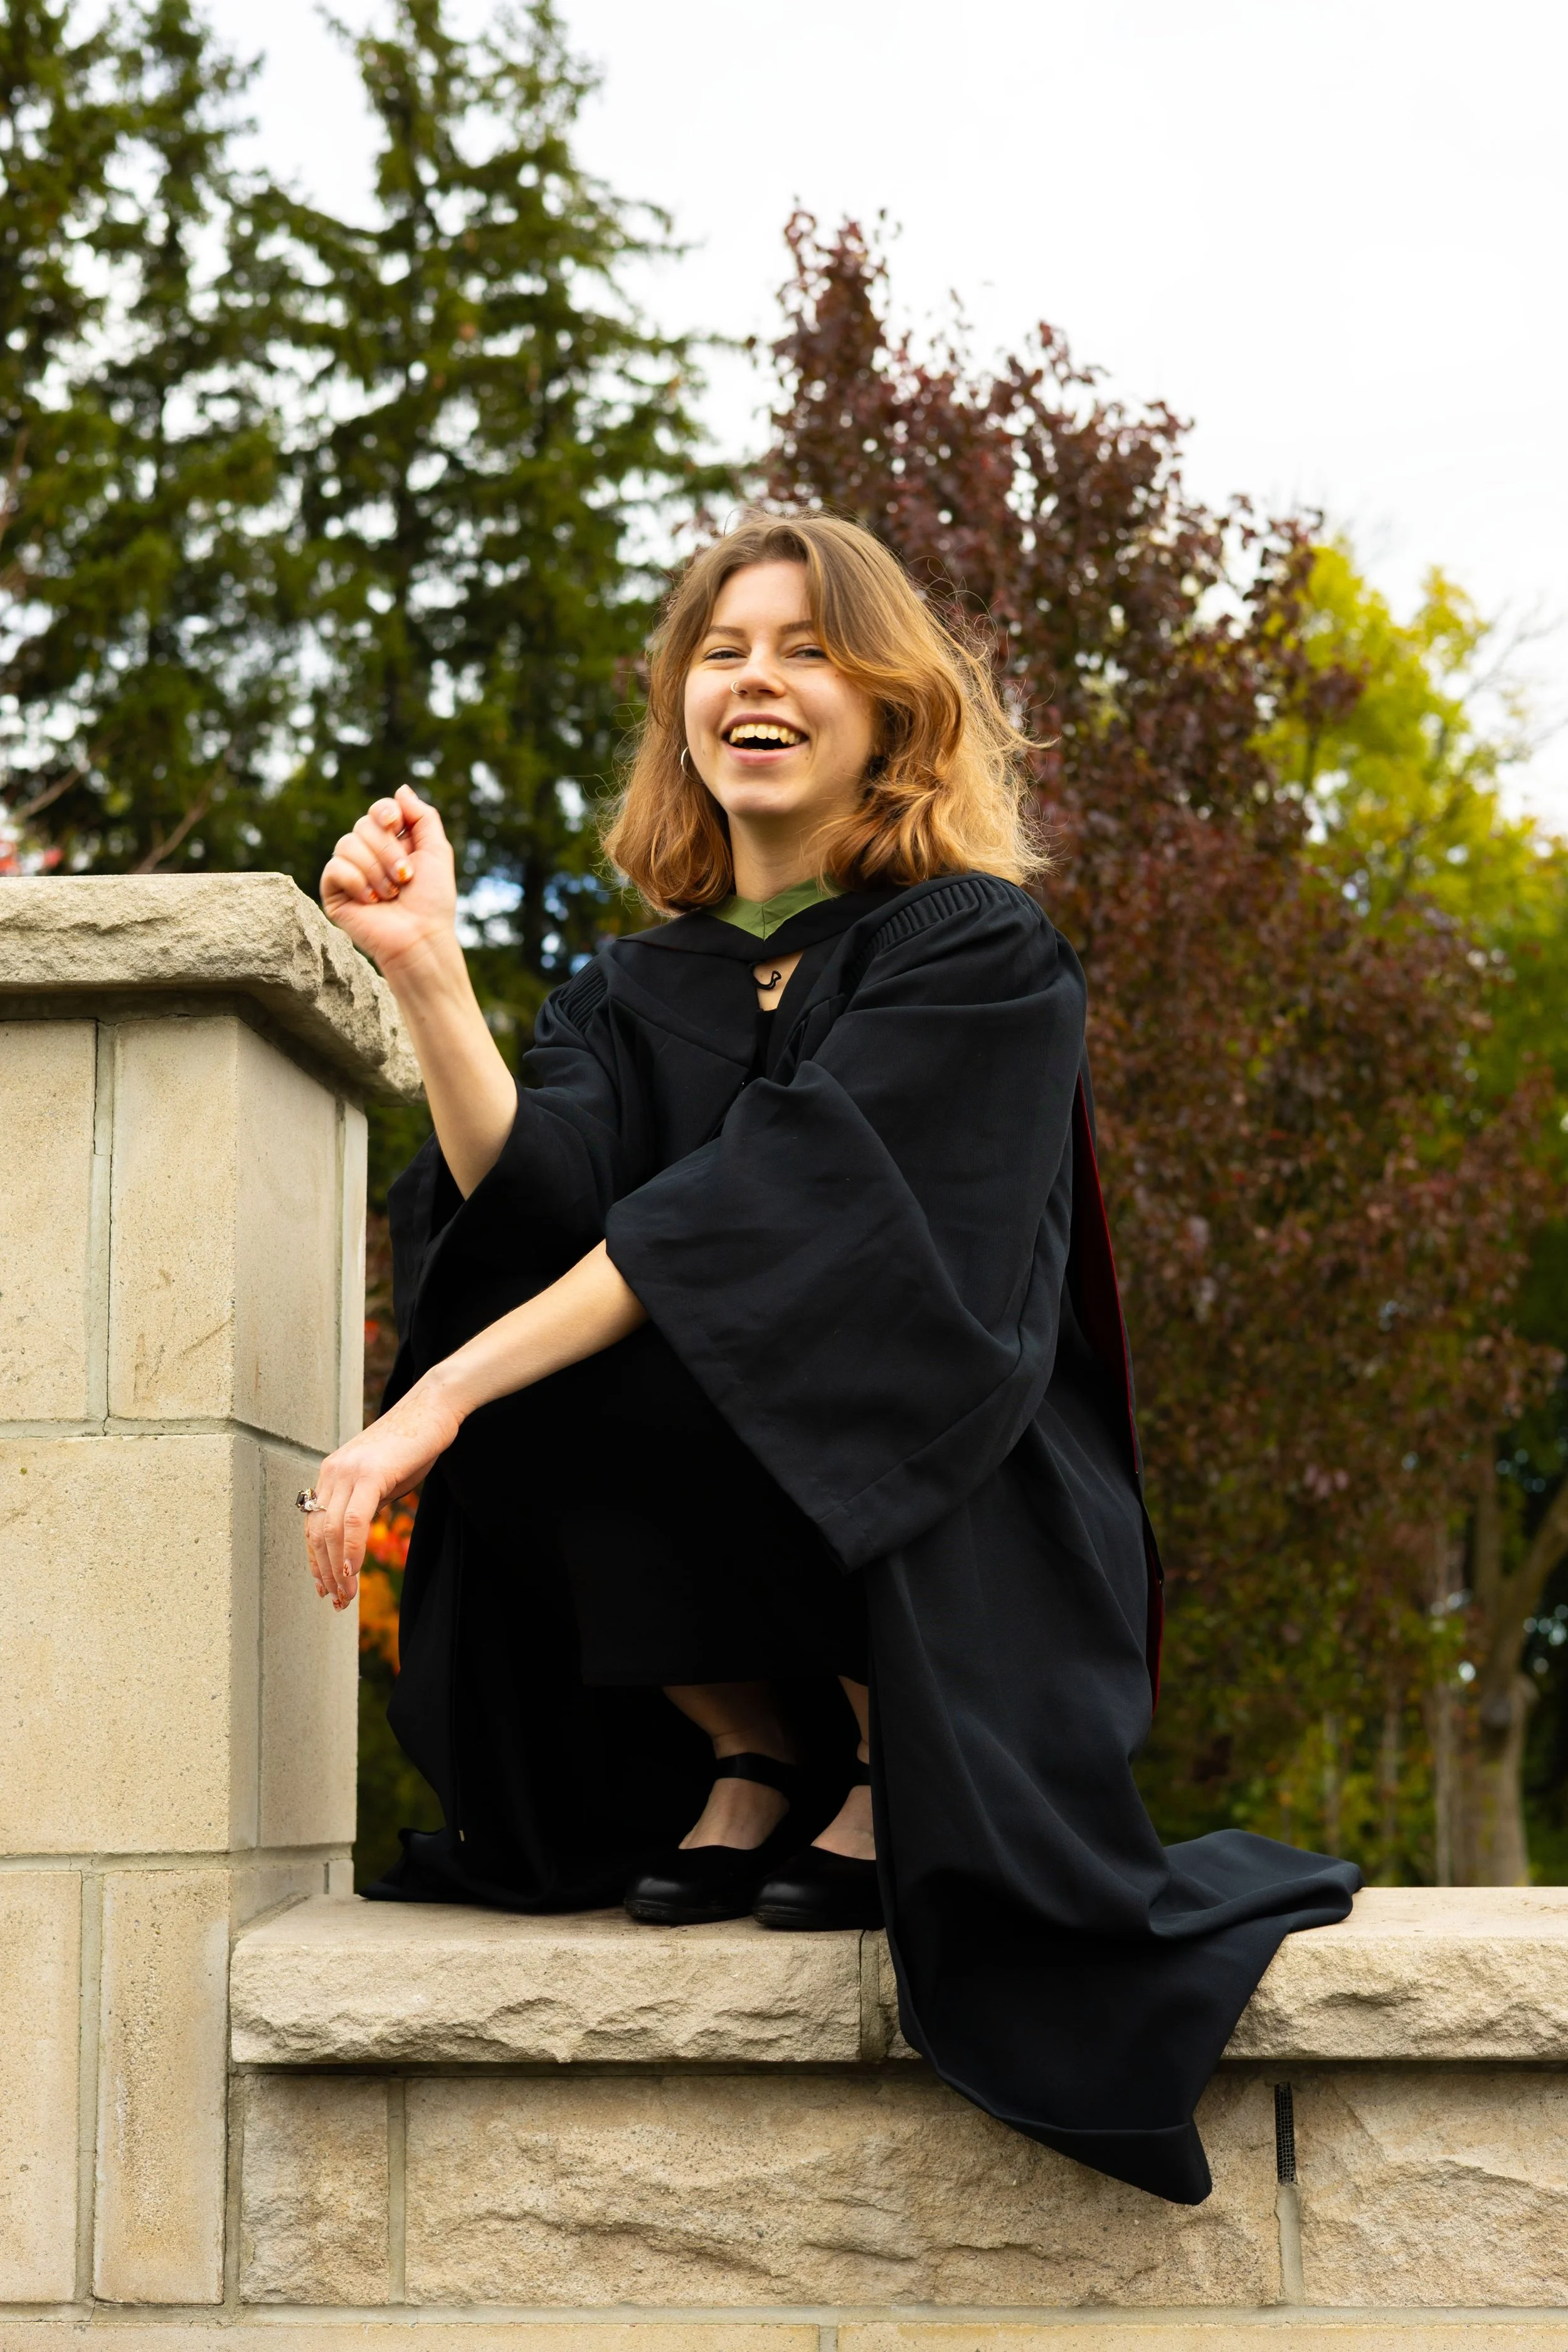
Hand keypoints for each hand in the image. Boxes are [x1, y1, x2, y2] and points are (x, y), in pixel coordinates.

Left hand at [304, 1374, 461, 1608]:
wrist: (434, 1408)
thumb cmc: (414, 1442)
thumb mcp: (384, 1478)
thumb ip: (366, 1502)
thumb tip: (357, 1535)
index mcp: (332, 1472)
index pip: (313, 1524)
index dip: (315, 1559)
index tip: (325, 1586)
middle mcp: (332, 1471)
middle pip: (316, 1532)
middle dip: (324, 1572)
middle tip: (337, 1600)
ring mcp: (347, 1471)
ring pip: (329, 1531)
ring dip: (337, 1569)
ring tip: (346, 1595)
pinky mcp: (369, 1474)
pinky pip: (353, 1521)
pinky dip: (350, 1550)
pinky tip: (354, 1571)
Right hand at [320, 785, 456, 975]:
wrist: (420, 937)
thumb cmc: (432, 901)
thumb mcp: (437, 852)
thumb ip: (423, 818)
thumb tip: (400, 790)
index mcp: (393, 843)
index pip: (379, 811)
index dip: (385, 812)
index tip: (396, 824)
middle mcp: (369, 854)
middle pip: (363, 825)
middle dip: (388, 851)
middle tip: (405, 878)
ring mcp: (349, 872)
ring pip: (347, 844)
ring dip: (376, 870)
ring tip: (391, 894)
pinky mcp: (334, 892)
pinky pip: (335, 867)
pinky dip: (357, 882)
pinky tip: (371, 901)